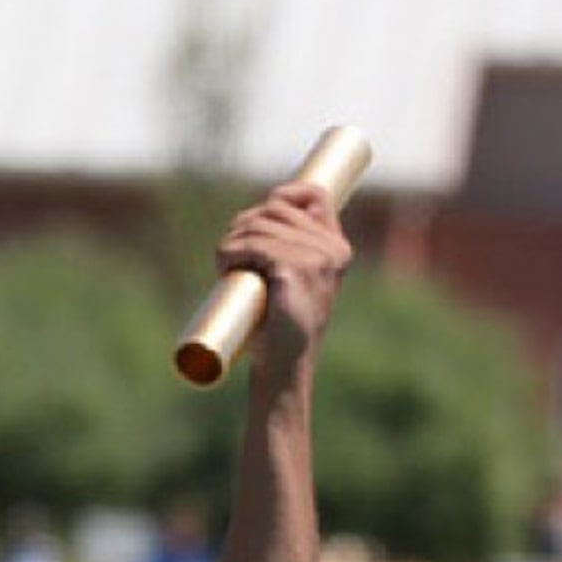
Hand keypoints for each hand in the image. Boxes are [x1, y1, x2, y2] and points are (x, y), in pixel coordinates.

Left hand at [216, 182, 351, 378]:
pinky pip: (254, 245)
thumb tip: (258, 221)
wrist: (285, 366)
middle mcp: (331, 249)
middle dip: (245, 223)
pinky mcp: (294, 269)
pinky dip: (232, 250)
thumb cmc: (282, 328)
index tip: (258, 214)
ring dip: (233, 239)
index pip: (315, 196)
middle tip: (228, 252)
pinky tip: (224, 263)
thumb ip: (291, 255)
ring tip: (223, 262)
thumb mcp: (295, 285)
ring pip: (261, 225)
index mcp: (337, 248)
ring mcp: (315, 258)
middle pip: (278, 209)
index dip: (284, 194)